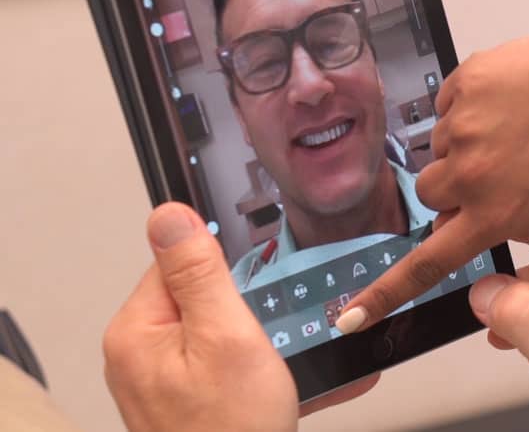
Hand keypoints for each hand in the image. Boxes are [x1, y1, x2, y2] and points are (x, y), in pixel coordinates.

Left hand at [103, 203, 378, 431]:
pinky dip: (264, 372)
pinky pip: (230, 368)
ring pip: (224, 334)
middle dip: (252, 310)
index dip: (228, 272)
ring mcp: (164, 382)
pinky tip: (296, 381)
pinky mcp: (189, 403)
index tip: (258, 292)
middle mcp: (141, 354)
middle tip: (278, 336)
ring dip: (266, 343)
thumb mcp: (226, 336)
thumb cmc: (232, 431)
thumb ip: (199, 272)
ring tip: (292, 364)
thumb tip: (169, 213)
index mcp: (138, 330)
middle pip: (204, 298)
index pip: (180, 262)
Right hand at [337, 31, 528, 331]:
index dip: (385, 293)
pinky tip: (507, 101)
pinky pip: (447, 104)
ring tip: (513, 127)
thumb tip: (469, 223)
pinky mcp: (463, 83)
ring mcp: (464, 125)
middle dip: (452, 186)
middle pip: (429, 193)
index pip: (427, 264)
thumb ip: (509, 222)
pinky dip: (470, 105)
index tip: (351, 315)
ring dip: (465, 143)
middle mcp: (471, 174)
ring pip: (440, 147)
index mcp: (496, 213)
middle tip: (493, 169)